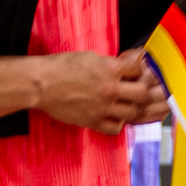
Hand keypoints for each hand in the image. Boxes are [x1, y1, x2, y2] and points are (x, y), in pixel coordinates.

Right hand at [34, 47, 167, 134]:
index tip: (139, 69)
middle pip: (142, 94)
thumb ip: (110, 63)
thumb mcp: (90, 57)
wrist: (41, 84)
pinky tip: (116, 117)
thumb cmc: (61, 67)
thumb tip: (123, 67)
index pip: (139, 68)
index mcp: (109, 69)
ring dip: (134, 107)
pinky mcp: (93, 121)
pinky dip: (119, 123)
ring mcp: (103, 108)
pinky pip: (116, 128)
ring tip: (129, 103)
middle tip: (139, 88)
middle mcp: (110, 90)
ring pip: (133, 113)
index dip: (141, 67)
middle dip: (144, 90)